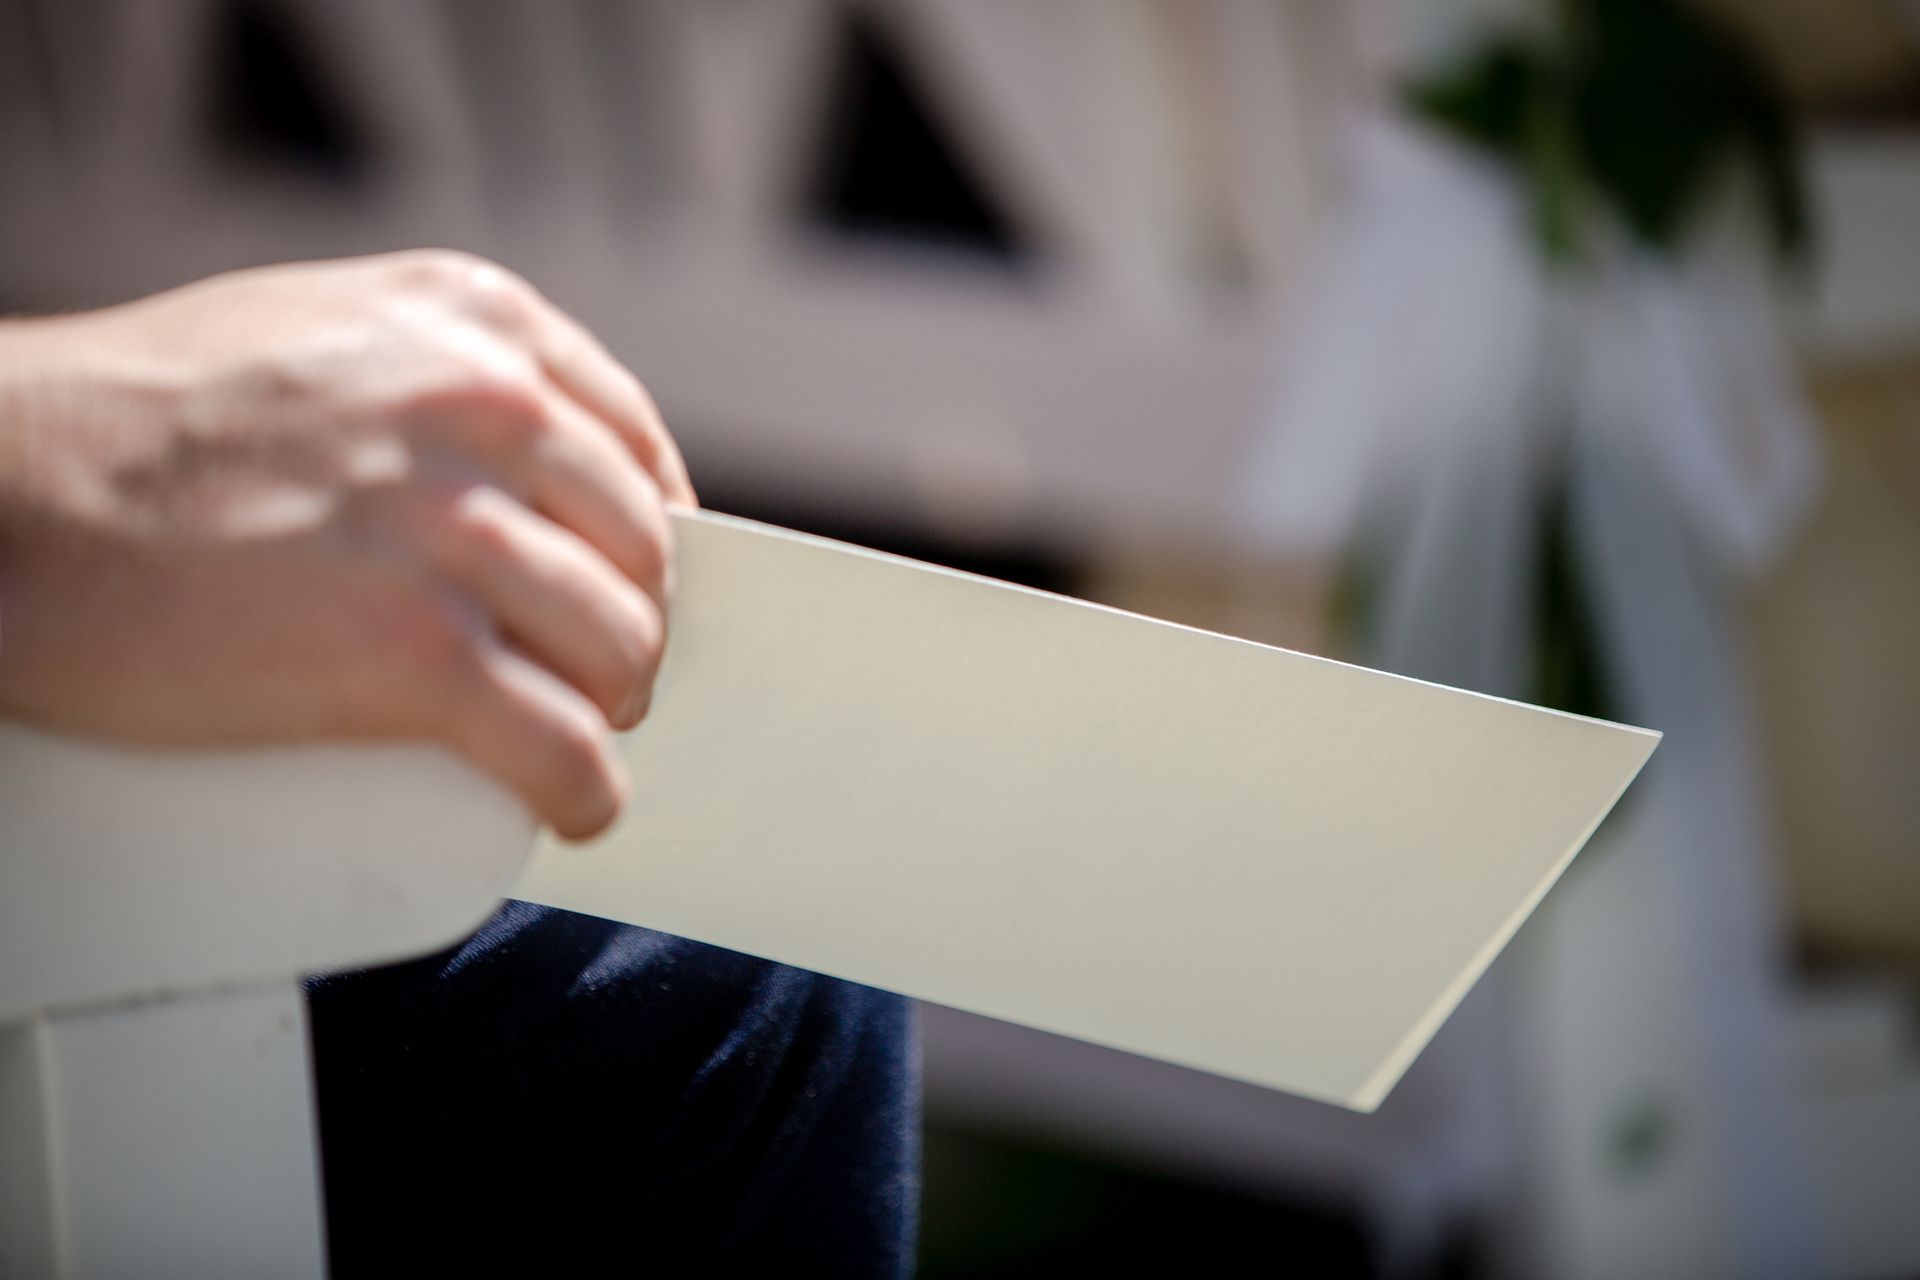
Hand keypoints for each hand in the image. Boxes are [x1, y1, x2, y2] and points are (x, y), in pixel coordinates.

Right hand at [0, 250, 695, 838]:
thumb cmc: (127, 421)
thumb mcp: (318, 334)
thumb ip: (423, 377)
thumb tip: (505, 467)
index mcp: (474, 327)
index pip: (631, 442)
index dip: (649, 528)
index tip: (636, 576)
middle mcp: (484, 410)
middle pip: (637, 549)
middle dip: (628, 622)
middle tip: (597, 671)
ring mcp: (452, 530)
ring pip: (618, 646)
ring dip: (612, 708)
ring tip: (576, 733)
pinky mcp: (411, 650)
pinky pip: (559, 742)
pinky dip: (586, 789)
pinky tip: (579, 804)